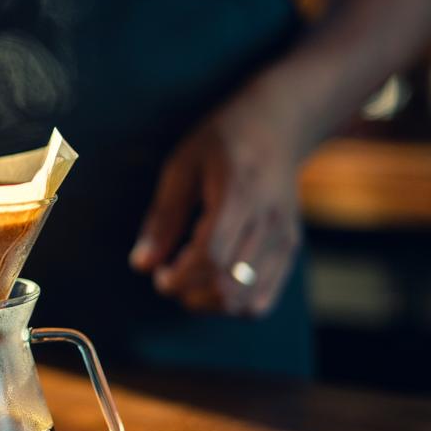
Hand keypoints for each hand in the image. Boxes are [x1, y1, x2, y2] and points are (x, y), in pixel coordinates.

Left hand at [129, 93, 303, 316]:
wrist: (277, 126)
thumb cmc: (222, 141)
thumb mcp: (182, 167)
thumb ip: (163, 218)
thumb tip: (141, 265)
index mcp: (239, 194)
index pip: (212, 255)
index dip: (180, 276)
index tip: (159, 275)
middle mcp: (268, 220)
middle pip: (229, 283)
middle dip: (189, 293)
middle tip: (169, 278)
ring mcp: (284, 237)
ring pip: (246, 299)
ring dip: (208, 303)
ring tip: (189, 282)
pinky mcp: (289, 248)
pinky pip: (263, 299)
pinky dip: (233, 305)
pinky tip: (213, 285)